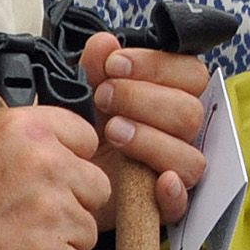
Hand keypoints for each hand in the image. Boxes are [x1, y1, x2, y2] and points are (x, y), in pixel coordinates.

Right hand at [0, 105, 110, 249]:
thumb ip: (17, 137)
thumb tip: (47, 140)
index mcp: (27, 129)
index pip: (86, 139)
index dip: (70, 162)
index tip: (54, 178)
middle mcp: (46, 166)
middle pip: (95, 188)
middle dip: (70, 205)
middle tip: (31, 217)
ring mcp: (52, 214)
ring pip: (87, 231)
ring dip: (61, 243)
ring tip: (17, 243)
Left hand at [79, 32, 209, 226]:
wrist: (58, 175)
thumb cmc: (80, 129)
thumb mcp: (81, 93)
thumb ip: (94, 67)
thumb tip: (105, 43)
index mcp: (168, 97)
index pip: (191, 73)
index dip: (157, 66)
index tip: (115, 65)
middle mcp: (178, 133)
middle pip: (191, 112)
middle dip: (144, 101)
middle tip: (104, 98)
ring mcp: (174, 169)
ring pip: (191, 156)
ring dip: (151, 140)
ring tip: (112, 133)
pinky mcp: (162, 205)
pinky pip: (182, 203)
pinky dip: (173, 193)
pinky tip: (155, 181)